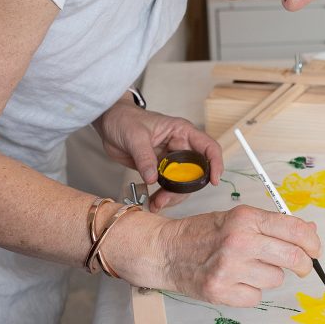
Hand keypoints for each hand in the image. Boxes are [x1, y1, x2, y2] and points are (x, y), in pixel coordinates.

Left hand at [94, 101, 223, 211]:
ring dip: (173, 196)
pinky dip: (163, 197)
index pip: (208, 147)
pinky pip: (168, 187)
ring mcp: (171, 160)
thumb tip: (154, 178)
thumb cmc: (124, 120)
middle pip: (196, 172)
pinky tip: (154, 203)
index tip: (214, 180)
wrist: (109, 125)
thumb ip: (145, 157)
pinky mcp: (160, 170)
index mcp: (182, 132)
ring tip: (157, 203)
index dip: (215, 163)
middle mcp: (181, 147)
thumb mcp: (134, 136)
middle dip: (185, 189)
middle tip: (167, 198)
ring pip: (183, 184)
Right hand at [153, 205, 319, 305]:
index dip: (313, 242)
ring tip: (249, 268)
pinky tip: (236, 280)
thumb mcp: (239, 218)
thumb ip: (273, 225)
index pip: (296, 229)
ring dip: (269, 276)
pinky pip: (257, 297)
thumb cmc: (204, 233)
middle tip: (302, 267)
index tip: (315, 250)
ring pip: (276, 279)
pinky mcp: (221, 291)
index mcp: (246, 218)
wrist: (165, 250)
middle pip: (294, 257)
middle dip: (304, 265)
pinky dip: (251, 292)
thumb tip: (310, 232)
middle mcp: (239, 241)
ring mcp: (229, 268)